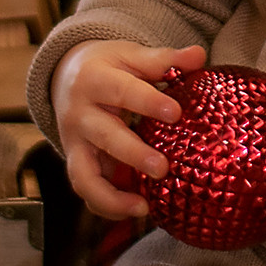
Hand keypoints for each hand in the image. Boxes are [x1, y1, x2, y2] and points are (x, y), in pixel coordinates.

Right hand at [51, 39, 207, 218]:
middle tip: (162, 168)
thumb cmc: (109, 67)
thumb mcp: (131, 56)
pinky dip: (107, 206)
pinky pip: (85, 190)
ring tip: (142, 208)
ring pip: (83, 175)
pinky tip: (137, 211)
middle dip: (131, 154)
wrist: (67, 76)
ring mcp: (74, 143)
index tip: (175, 113)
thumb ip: (164, 60)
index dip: (147, 102)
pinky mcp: (76, 163)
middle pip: (103, 136)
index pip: (120, 91)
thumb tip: (198, 55)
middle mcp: (79, 114)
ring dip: (110, 196)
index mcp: (95, 80)